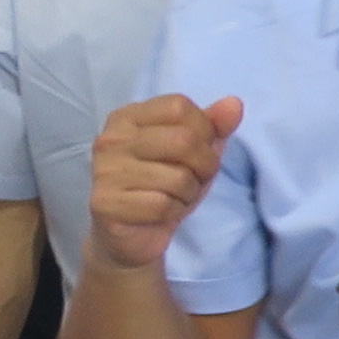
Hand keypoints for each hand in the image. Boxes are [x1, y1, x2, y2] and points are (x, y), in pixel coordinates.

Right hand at [85, 93, 240, 273]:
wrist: (133, 235)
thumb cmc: (165, 187)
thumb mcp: (197, 153)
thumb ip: (215, 126)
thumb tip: (234, 104)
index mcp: (127, 117)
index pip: (179, 107)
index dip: (204, 131)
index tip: (199, 150)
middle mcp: (110, 139)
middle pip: (183, 140)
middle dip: (204, 165)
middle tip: (195, 179)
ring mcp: (104, 171)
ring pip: (177, 177)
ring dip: (189, 192)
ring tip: (175, 196)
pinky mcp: (104, 203)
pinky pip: (163, 204)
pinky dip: (174, 211)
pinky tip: (161, 212)